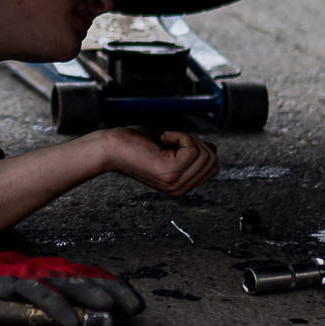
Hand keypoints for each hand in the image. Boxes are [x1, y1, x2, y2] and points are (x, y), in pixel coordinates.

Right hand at [0, 244, 144, 325]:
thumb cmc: (5, 282)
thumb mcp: (38, 288)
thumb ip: (63, 297)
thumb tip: (95, 314)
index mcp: (57, 269)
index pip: (92, 276)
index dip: (116, 288)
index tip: (137, 304)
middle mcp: (48, 269)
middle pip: (86, 279)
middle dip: (112, 293)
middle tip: (133, 308)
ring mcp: (31, 274)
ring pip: (66, 284)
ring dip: (90, 296)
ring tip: (109, 311)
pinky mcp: (13, 283)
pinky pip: (39, 295)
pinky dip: (57, 307)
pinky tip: (71, 321)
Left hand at [102, 128, 217, 195]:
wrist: (112, 147)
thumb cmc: (136, 144)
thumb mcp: (171, 150)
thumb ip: (191, 153)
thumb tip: (212, 149)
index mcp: (180, 186)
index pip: (212, 167)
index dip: (199, 148)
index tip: (177, 143)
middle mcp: (179, 189)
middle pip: (212, 160)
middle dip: (196, 142)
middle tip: (172, 139)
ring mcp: (175, 183)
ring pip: (205, 153)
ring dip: (187, 138)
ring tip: (166, 139)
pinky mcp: (170, 172)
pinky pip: (192, 148)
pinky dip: (180, 136)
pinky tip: (163, 139)